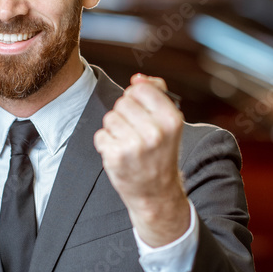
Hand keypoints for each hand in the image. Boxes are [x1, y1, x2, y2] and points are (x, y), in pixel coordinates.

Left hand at [93, 74, 190, 246]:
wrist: (156, 193)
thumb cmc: (160, 155)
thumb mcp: (169, 124)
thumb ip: (157, 94)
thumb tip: (137, 78)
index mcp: (171, 120)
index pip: (141, 89)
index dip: (137, 98)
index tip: (142, 112)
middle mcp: (155, 132)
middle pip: (123, 102)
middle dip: (125, 115)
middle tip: (136, 133)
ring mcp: (134, 145)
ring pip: (110, 118)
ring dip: (115, 130)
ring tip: (128, 144)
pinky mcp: (116, 156)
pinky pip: (101, 135)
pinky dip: (106, 143)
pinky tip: (120, 154)